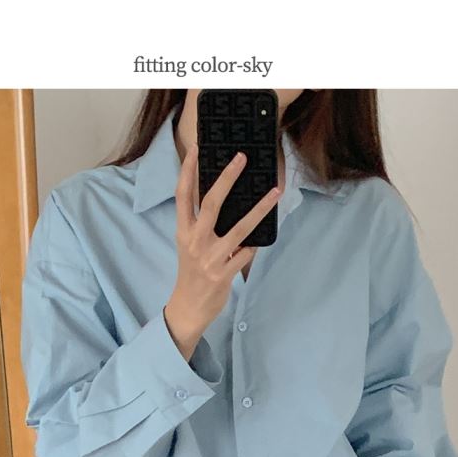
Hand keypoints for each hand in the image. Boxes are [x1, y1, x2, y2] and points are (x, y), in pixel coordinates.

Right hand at [164, 144, 280, 360]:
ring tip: (275, 192)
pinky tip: (262, 238)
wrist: (188, 308)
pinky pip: (246, 254)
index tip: (196, 148)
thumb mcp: (188, 245)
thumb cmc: (191, 274)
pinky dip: (254, 246)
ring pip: (239, 228)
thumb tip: (219, 197)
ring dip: (259, 209)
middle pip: (210, 203)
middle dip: (226, 178)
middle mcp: (195, 242)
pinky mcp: (223, 274)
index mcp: (183, 232)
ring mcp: (210, 259)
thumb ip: (199, 223)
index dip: (188, 171)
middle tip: (241, 158)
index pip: (183, 195)